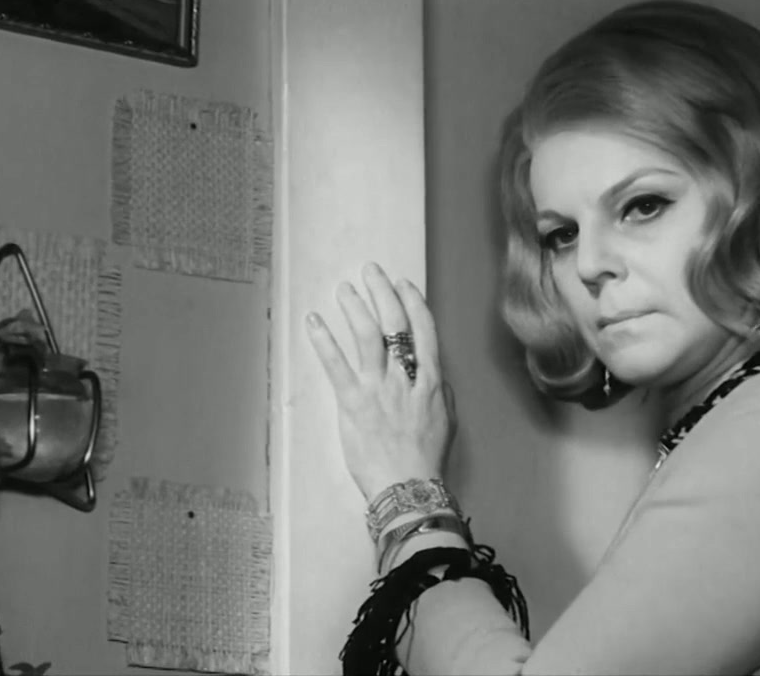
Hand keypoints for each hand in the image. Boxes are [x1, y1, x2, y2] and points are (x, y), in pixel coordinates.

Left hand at [305, 263, 455, 501]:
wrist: (409, 487)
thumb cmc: (428, 458)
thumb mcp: (446, 419)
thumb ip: (438, 390)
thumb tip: (431, 371)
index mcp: (429, 380)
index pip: (423, 330)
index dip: (412, 302)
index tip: (402, 283)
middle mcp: (404, 378)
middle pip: (394, 323)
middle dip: (382, 292)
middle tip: (370, 271)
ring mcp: (377, 389)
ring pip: (366, 335)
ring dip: (354, 307)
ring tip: (343, 289)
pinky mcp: (352, 403)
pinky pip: (335, 365)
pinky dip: (323, 340)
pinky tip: (313, 321)